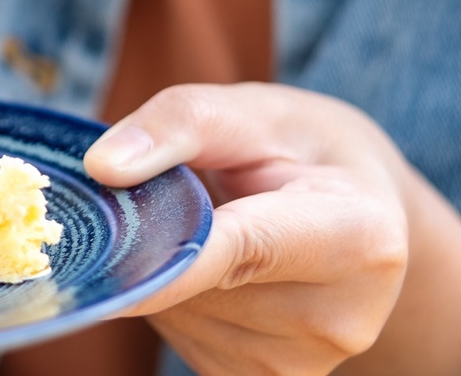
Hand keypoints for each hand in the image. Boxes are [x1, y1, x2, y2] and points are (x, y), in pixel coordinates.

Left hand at [84, 83, 460, 375]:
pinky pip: (183, 339)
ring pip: (179, 316)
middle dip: (164, 237)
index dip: (166, 253)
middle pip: (198, 285)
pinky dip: (176, 300)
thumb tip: (101, 166)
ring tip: (215, 228)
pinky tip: (214, 270)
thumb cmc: (298, 149)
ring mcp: (305, 362)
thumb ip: (177, 124)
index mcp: (359, 235)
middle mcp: (341, 316)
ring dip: (168, 269)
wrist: (357, 210)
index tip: (103, 256)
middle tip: (186, 191)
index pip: (240, 249)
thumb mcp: (250, 110)